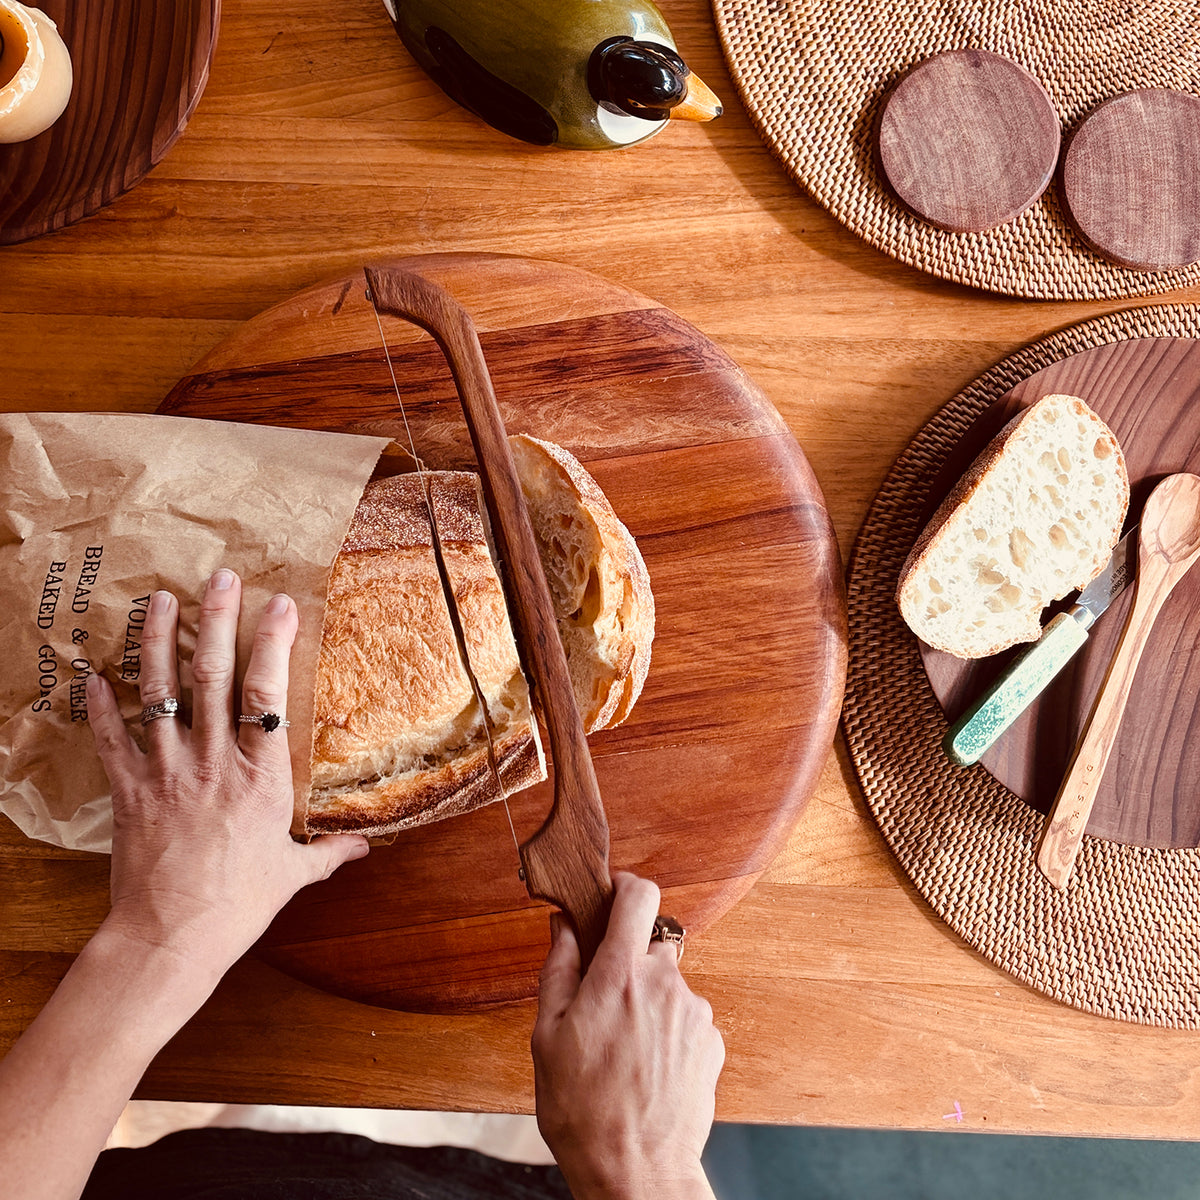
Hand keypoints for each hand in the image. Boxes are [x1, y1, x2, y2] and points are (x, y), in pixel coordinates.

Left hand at [86, 569, 368, 976]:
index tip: (279, 604)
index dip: (272, 644)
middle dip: (217, 621)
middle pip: (213, 677)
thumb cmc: (237, 906)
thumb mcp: (292, 876)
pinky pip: (111, 738)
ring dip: (157, 642)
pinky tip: (92, 674)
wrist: (170, 938)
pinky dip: (99, 705)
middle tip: (220, 577)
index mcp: (259, 777)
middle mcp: (212, 762)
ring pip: (160, 693)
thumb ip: (327, 854)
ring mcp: (167, 772)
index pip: (268, 695)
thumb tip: (363, 849)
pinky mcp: (130, 791)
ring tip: (158, 600)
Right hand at [532, 873, 724, 1199]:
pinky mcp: (712, 1042)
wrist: (637, 1173)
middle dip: (629, 962)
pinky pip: (686, 1018)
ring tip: (623, 1050)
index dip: (626, 887)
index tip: (613, 895)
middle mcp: (665, 984)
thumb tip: (563, 926)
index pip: (639, 895)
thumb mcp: (547, 1036)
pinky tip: (647, 1067)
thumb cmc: (583, 1110)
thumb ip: (558, 970)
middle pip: (651, 944)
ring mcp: (695, 1013)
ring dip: (649, 1002)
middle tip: (603, 1003)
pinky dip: (668, 1031)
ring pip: (669, 984)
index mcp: (620, 975)